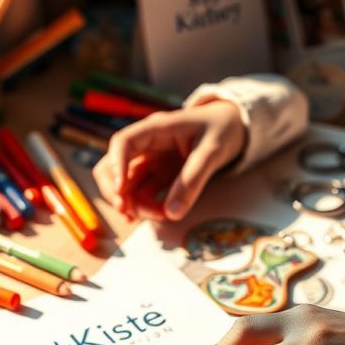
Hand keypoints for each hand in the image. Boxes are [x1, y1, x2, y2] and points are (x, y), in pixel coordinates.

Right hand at [93, 100, 245, 220]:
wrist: (231, 127)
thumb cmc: (220, 130)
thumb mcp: (212, 152)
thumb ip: (193, 180)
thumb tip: (172, 214)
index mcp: (155, 129)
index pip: (123, 143)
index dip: (116, 166)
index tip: (120, 191)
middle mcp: (146, 145)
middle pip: (113, 166)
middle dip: (117, 192)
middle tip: (129, 214)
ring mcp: (150, 161)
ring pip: (126, 185)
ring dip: (134, 204)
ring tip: (159, 217)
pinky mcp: (157, 175)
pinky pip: (142, 193)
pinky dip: (146, 207)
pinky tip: (161, 215)